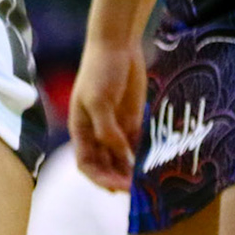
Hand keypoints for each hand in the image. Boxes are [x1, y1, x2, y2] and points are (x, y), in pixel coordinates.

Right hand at [69, 38, 146, 191]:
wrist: (117, 45)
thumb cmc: (100, 70)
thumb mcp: (99, 100)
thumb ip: (106, 129)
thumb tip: (118, 154)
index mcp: (81, 129)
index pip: (85, 164)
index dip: (99, 179)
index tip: (117, 188)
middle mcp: (96, 132)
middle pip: (104, 166)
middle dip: (117, 180)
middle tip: (137, 189)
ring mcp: (115, 128)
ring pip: (120, 160)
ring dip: (130, 173)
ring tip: (146, 183)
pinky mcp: (132, 121)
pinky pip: (135, 147)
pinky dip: (141, 159)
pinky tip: (154, 166)